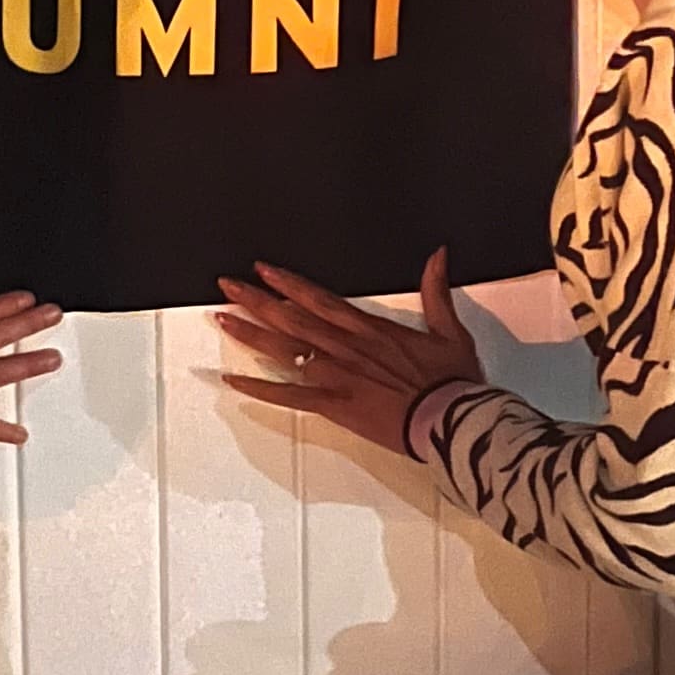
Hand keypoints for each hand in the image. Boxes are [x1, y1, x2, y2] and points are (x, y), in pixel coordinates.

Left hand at [214, 250, 483, 458]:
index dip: (287, 282)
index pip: (317, 298)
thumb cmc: (451, 382)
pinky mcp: (335, 405)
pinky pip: (289, 396)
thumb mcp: (449, 330)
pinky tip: (234, 381)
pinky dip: (260, 389)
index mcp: (369, 328)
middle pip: (291, 318)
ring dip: (251, 333)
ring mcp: (337, 375)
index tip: (263, 270)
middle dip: (256, 299)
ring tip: (223, 319)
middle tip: (226, 285)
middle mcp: (346, 347)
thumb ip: (436, 291)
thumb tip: (438, 255)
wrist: (452, 418)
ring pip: (284, 350)